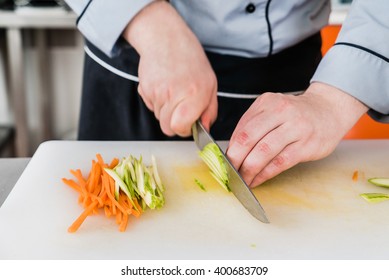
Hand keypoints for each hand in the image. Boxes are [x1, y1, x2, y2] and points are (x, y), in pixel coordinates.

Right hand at [123, 1, 217, 136]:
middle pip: (167, 128)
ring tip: (173, 91)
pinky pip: (151, 106)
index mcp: (194, 94)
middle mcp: (173, 94)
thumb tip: (205, 128)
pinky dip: (157, 101)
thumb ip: (210, 110)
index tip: (188, 123)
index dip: (184, 129)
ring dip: (166, 110)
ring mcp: (156, 92)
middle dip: (174, 122)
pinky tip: (164, 86)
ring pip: (158, 117)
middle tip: (181, 108)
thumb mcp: (210, 84)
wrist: (166, 40)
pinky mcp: (144, 90)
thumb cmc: (191, 61)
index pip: (180, 128)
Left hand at [226, 82, 368, 187]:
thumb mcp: (273, 110)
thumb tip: (233, 150)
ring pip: (263, 152)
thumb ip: (252, 125)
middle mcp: (281, 112)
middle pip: (249, 138)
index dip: (231, 148)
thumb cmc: (296, 114)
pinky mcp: (307, 145)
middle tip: (229, 172)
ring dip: (249, 170)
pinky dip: (265, 174)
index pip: (242, 128)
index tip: (224, 162)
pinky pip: (280, 162)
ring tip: (242, 180)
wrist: (330, 109)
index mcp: (267, 102)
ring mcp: (296, 128)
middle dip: (235, 159)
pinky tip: (257, 180)